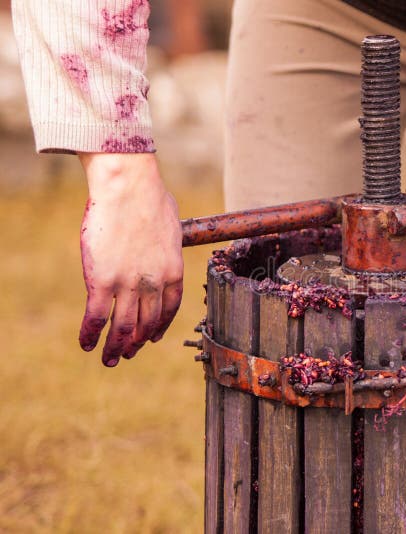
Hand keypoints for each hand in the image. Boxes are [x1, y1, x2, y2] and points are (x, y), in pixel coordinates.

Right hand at [78, 153, 183, 365]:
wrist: (129, 188)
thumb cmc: (150, 198)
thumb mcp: (171, 227)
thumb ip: (167, 243)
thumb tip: (163, 240)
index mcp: (173, 271)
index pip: (169, 309)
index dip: (159, 327)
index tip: (153, 338)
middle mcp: (154, 283)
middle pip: (146, 323)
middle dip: (137, 343)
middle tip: (129, 355)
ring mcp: (129, 283)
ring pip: (123, 327)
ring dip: (116, 347)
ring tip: (110, 360)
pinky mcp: (103, 280)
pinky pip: (96, 316)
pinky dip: (90, 334)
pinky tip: (86, 344)